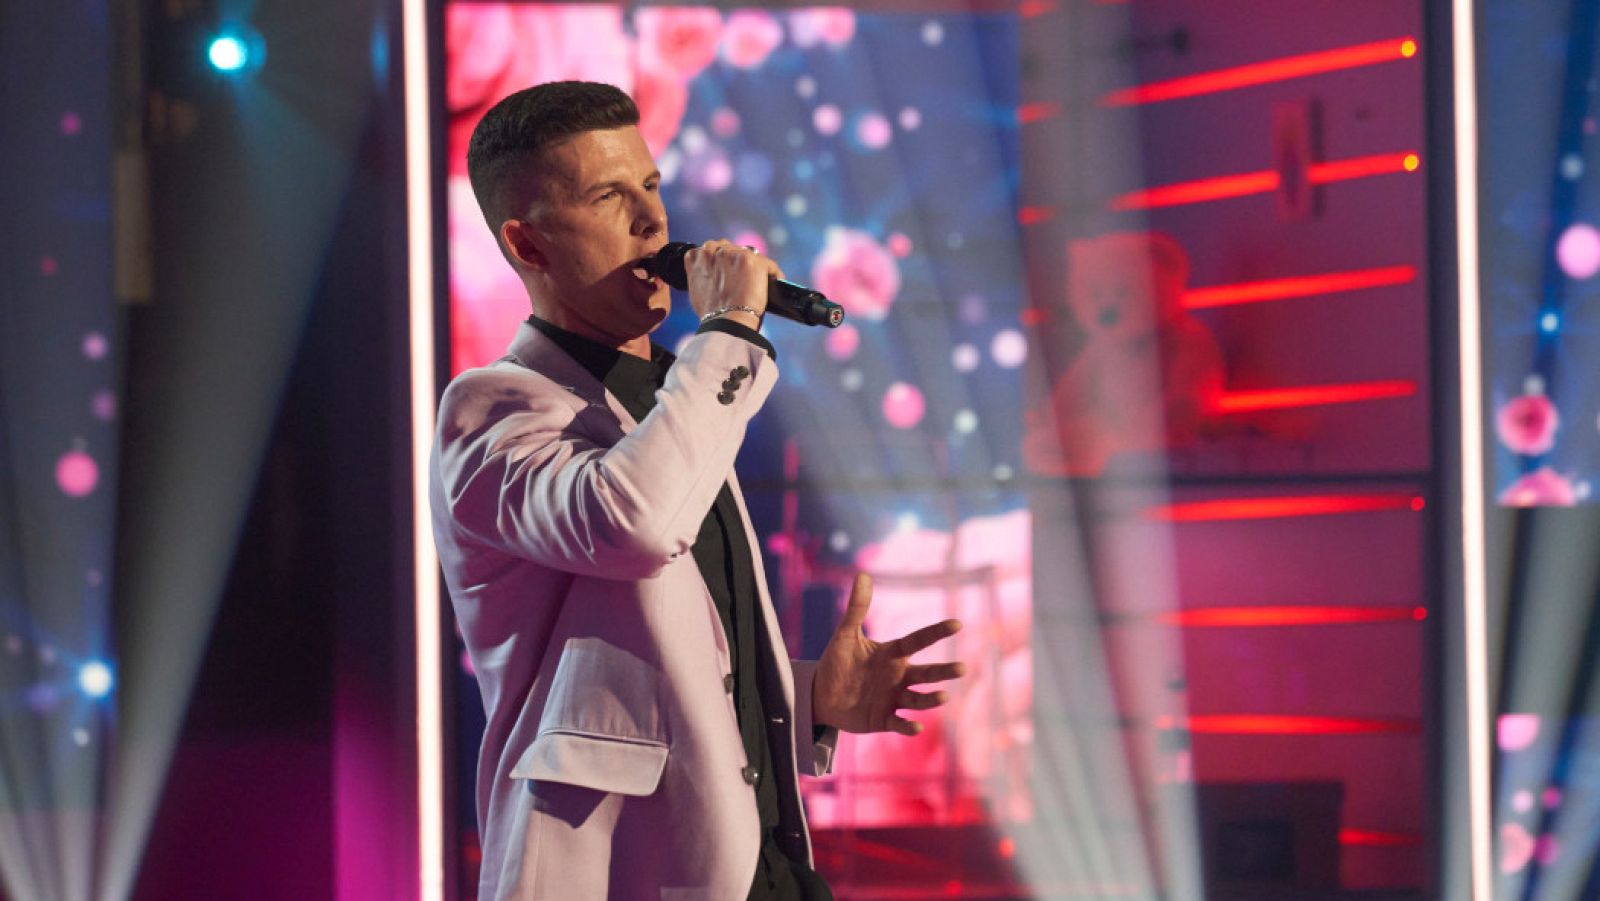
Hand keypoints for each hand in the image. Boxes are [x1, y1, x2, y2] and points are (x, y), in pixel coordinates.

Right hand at [684, 240, 783, 328]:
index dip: (721, 261)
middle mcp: (711, 251)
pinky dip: (773, 273)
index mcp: (695, 257)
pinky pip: (767, 263)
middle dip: (736, 259)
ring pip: (749, 254)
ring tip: (761, 280)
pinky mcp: (749, 259)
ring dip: (754, 265)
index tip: (729, 270)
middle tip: (745, 276)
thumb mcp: (697, 291)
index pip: (711, 250)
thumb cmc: (712, 314)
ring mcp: (730, 254)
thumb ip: (704, 276)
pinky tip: (776, 282)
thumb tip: (714, 277)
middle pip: (729, 248)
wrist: (726, 321)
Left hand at [812, 573, 966, 735]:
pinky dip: (908, 727)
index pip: (918, 641)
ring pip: (918, 699)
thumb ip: (856, 608)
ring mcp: (893, 699)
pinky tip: (916, 727)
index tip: (957, 624)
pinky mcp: (884, 719)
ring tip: (943, 696)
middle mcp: (898, 676)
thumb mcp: (845, 635)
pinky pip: (899, 723)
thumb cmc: (836, 663)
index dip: (936, 633)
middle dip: (943, 672)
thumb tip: (863, 574)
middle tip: (962, 668)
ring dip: (930, 699)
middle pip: (926, 673)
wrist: (821, 695)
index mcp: (892, 654)